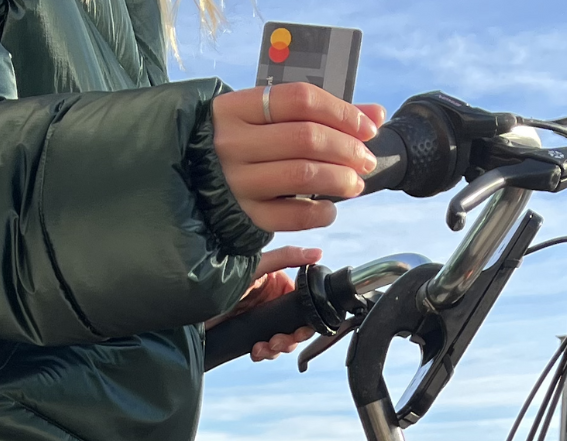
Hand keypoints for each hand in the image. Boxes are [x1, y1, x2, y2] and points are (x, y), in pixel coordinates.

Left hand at [205, 245, 321, 361]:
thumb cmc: (215, 279)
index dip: (305, 318)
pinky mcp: (247, 333)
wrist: (187, 305)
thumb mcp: (255, 267)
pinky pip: (265, 348)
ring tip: (263, 348)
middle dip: (290, 338)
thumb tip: (316, 253)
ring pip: (281, 339)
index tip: (299, 329)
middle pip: (295, 325)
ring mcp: (259, 318)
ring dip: (276, 347)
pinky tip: (255, 350)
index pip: (303, 302)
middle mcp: (270, 300)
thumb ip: (286, 258)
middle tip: (278, 342)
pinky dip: (263, 352)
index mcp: (276, 283)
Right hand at [212, 82, 387, 231]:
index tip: (367, 128)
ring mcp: (234, 181)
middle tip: (366, 160)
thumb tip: (375, 113)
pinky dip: (320, 214)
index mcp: (236, 108)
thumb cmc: (243, 143)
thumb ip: (322, 114)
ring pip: (302, 174)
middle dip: (348, 149)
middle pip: (306, 137)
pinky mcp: (242, 214)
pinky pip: (291, 216)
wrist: (191, 180)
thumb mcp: (268, 120)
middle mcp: (231, 142)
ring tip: (354, 183)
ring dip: (340, 179)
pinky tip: (330, 209)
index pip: (300, 99)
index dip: (342, 112)